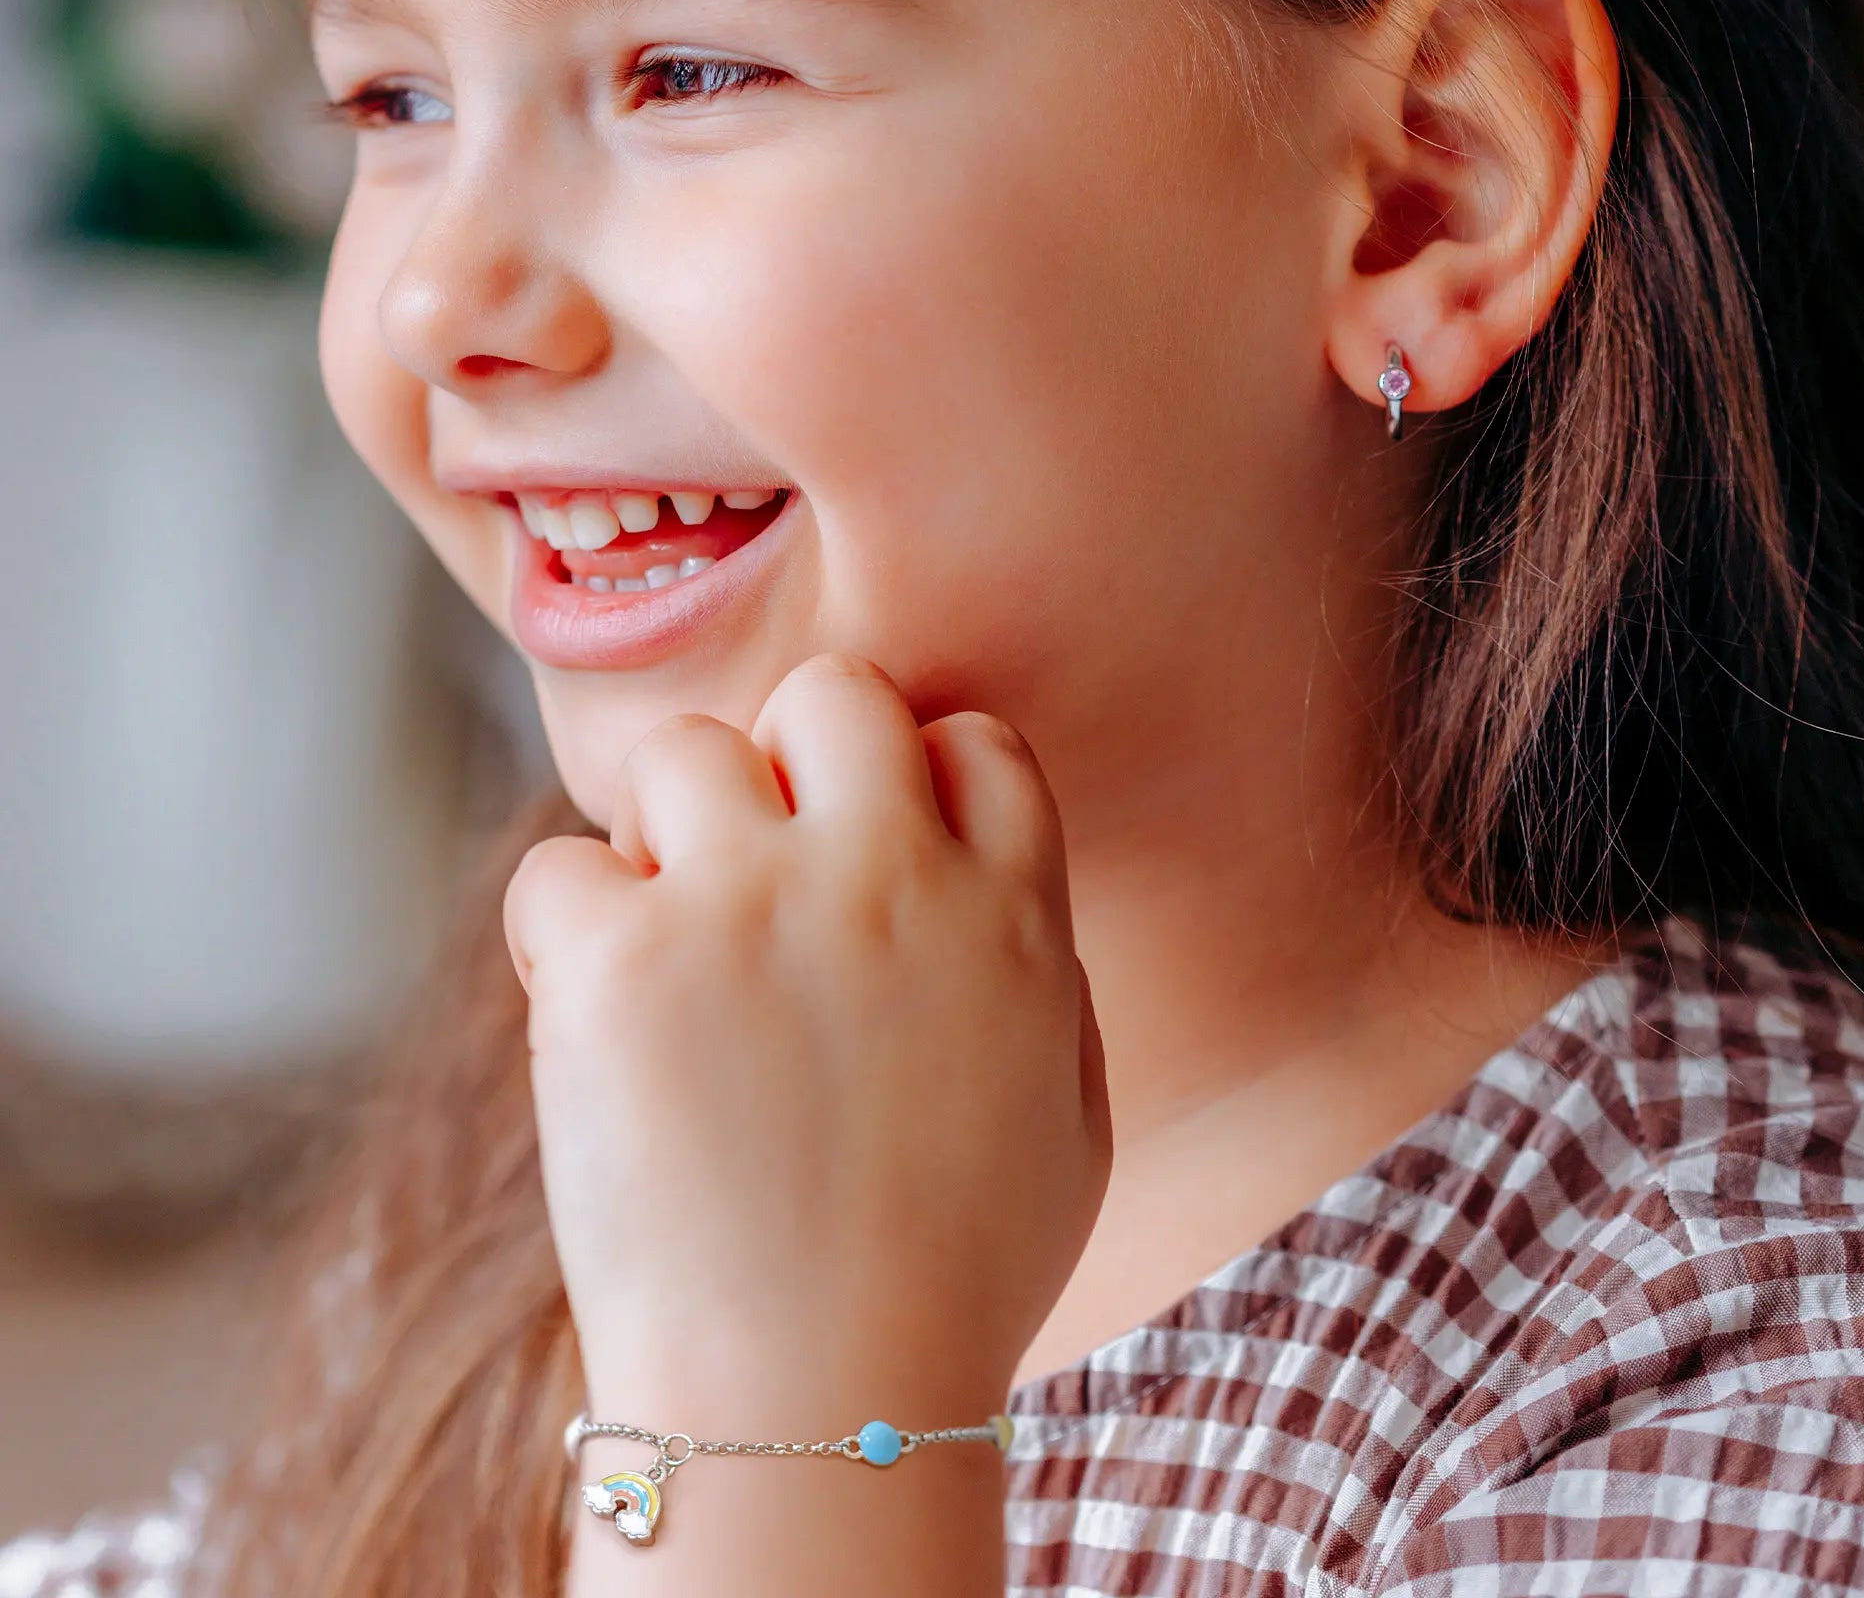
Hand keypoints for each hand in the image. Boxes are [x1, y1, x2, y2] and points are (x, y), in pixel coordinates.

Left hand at [504, 653, 1111, 1432]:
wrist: (822, 1405)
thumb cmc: (954, 1280)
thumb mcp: (1072, 1118)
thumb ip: (1044, 977)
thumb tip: (991, 895)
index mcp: (1011, 910)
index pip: (972, 737)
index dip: (916, 775)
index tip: (873, 844)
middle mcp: (888, 876)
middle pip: (832, 692)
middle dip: (793, 752)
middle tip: (759, 861)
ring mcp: (749, 906)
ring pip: (683, 753)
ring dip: (666, 833)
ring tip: (669, 942)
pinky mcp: (620, 962)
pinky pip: (558, 868)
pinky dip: (564, 931)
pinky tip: (595, 1013)